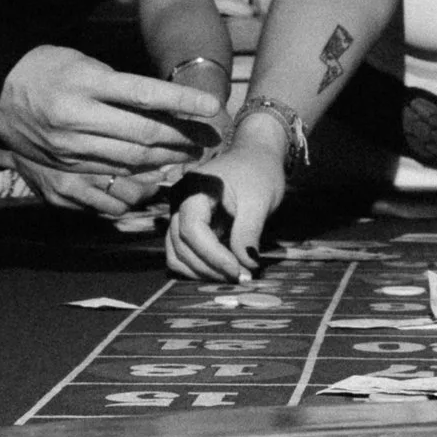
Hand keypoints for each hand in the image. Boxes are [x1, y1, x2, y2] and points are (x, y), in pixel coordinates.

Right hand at [0, 49, 219, 212]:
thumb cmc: (43, 68)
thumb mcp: (82, 62)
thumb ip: (119, 85)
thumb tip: (164, 104)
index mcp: (84, 82)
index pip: (144, 93)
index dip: (182, 101)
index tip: (212, 106)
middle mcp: (78, 116)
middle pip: (144, 133)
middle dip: (183, 137)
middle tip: (208, 137)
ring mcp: (69, 147)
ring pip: (132, 160)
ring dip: (168, 159)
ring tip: (191, 153)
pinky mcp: (63, 169)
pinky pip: (110, 177)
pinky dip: (140, 175)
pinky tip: (158, 171)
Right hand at [163, 125, 287, 280]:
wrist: (254, 157)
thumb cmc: (258, 172)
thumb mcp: (260, 201)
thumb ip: (248, 233)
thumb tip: (246, 266)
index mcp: (194, 190)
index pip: (192, 230)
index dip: (212, 255)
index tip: (238, 270)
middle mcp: (179, 202)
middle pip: (181, 245)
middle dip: (209, 267)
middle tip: (241, 279)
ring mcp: (179, 214)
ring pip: (176, 253)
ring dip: (202, 271)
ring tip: (233, 276)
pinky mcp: (186, 225)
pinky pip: (182, 252)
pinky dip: (199, 266)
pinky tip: (223, 270)